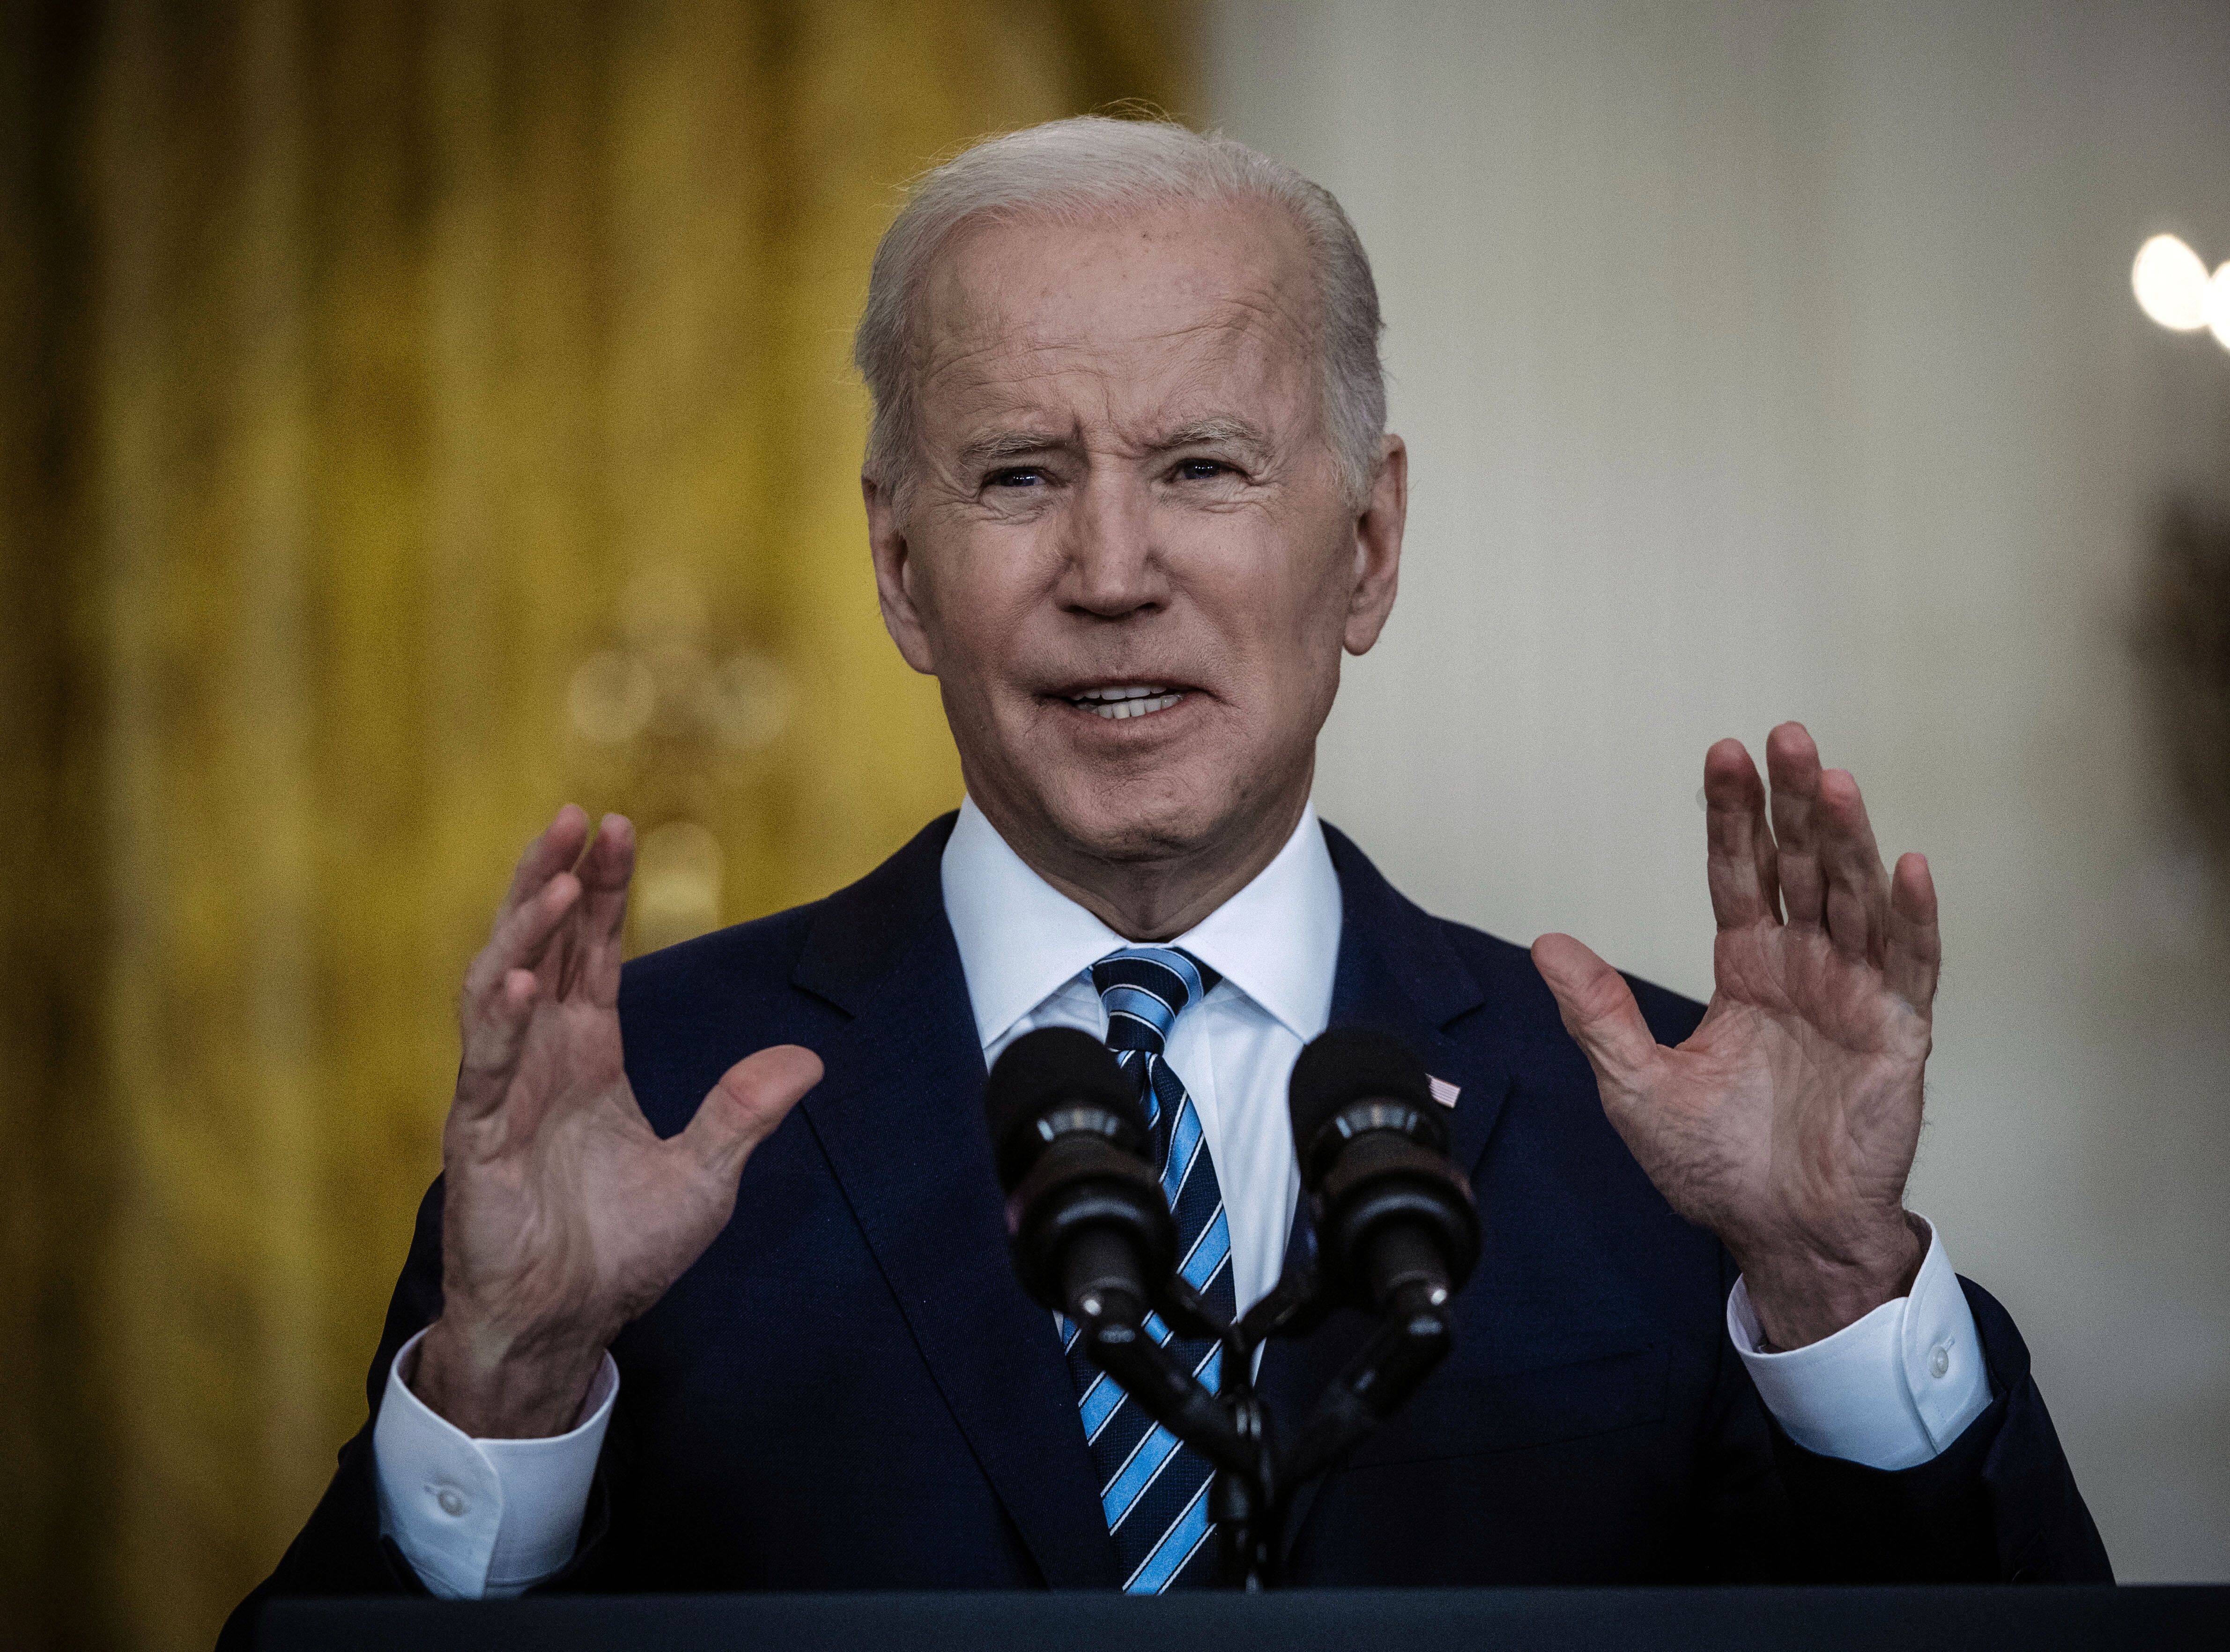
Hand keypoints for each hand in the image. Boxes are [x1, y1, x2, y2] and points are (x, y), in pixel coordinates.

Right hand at [412, 807, 822, 1435]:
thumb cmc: (620, 1252)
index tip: (619, 827)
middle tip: (578, 814)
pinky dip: (499, 1019)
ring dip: (526, 929)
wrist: (567, 1326)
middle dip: (558, 879)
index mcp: (587, 1057)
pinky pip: (482, 1065)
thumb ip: (744, 1110)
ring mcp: (502, 1093)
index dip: (605, 892)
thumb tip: (810, 1058)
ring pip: (500, 986)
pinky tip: (520, 977)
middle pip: (542, 947)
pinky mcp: (476, 1138)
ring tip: (562, 876)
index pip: (593, 956)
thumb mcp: (705, 1176)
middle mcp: (539, 1060)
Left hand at [1531, 724, 1936, 1348]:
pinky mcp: (1897, 1034)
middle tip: (1786, 736)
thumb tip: (1546, 944)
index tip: (1724, 753)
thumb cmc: (1714, 1166)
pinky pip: (1910, 965)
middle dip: (1792, 803)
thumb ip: (1597, 1013)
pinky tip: (1910, 866)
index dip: (1733, 816)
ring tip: (1832, 781)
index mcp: (1748, 970)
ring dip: (1848, 839)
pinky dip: (1912, 917)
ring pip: (1854, 898)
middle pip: (1801, 867)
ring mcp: (1854, 996)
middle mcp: (1804, 969)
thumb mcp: (1635, 1085)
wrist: (1778, 1234)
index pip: (1738, 873)